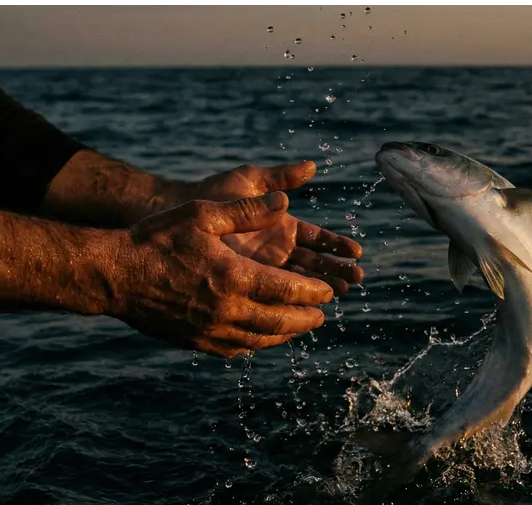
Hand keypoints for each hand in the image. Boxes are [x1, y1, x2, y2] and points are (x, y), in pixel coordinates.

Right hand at [108, 192, 334, 357]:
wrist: (114, 275)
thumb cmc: (156, 239)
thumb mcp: (202, 214)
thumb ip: (247, 209)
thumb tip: (284, 201)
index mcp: (233, 277)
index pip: (287, 291)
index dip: (313, 292)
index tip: (328, 292)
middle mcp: (226, 310)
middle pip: (280, 323)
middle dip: (305, 319)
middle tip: (322, 315)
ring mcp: (210, 330)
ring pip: (260, 340)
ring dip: (284, 335)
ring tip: (299, 327)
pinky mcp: (195, 341)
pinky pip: (235, 349)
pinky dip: (256, 343)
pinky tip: (261, 337)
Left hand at [188, 161, 364, 294]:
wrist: (174, 214)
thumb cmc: (210, 193)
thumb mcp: (247, 181)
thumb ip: (278, 177)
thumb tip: (310, 166)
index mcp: (281, 226)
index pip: (317, 238)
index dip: (337, 245)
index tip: (357, 253)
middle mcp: (276, 249)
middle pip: (313, 264)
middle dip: (336, 271)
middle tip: (356, 280)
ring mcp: (262, 268)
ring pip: (298, 282)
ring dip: (320, 288)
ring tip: (340, 294)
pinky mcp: (245, 282)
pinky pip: (272, 296)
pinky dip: (289, 303)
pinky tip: (304, 310)